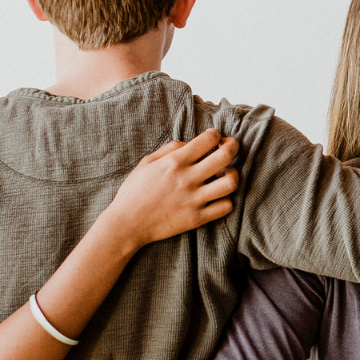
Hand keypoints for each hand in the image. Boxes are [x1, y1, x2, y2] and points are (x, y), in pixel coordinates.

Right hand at [95, 129, 240, 248]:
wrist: (127, 225)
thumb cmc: (134, 192)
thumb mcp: (146, 163)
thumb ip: (170, 149)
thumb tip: (191, 143)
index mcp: (174, 162)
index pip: (208, 140)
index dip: (216, 135)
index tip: (215, 138)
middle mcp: (187, 178)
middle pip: (225, 156)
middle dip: (233, 146)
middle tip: (231, 147)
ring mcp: (194, 199)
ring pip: (230, 182)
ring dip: (233, 174)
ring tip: (226, 174)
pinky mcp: (197, 218)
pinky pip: (225, 207)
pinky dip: (226, 199)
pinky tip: (218, 196)